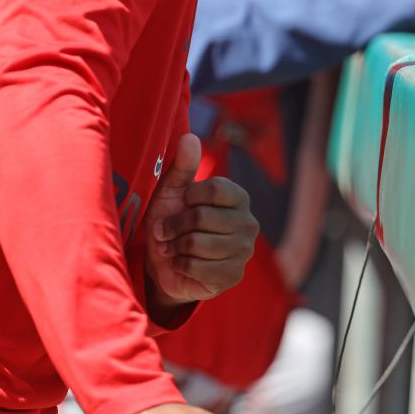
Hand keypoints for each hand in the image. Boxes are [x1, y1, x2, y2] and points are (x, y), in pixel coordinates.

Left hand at [144, 133, 258, 304]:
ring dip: (174, 246)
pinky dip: (180, 265)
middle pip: (201, 216)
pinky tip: (180, 263)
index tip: (182, 203)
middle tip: (166, 231)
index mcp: (238, 197)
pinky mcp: (233, 276)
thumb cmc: (171, 221)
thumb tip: (189, 137)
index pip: (214, 188)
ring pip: (197, 243)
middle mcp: (248, 223)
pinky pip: (198, 267)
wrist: (166, 264)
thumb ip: (182, 166)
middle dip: (175, 224)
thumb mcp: (172, 192)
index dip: (189, 197)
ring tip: (171, 247)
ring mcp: (244, 251)